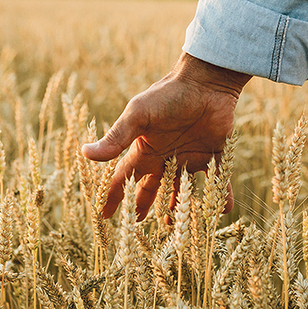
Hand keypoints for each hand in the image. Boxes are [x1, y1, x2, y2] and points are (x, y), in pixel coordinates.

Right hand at [81, 52, 250, 219]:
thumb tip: (84, 153)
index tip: (105, 215)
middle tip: (138, 226)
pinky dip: (222, 196)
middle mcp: (167, 156)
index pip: (125, 177)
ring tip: (176, 226)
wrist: (206, 82)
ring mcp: (191, 157)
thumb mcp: (138, 115)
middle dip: (144, 205)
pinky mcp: (215, 155)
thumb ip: (116, 137)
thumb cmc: (168, 95)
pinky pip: (219, 180)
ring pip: (184, 190)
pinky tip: (223, 210)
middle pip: (152, 188)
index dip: (115, 196)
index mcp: (146, 149)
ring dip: (180, 207)